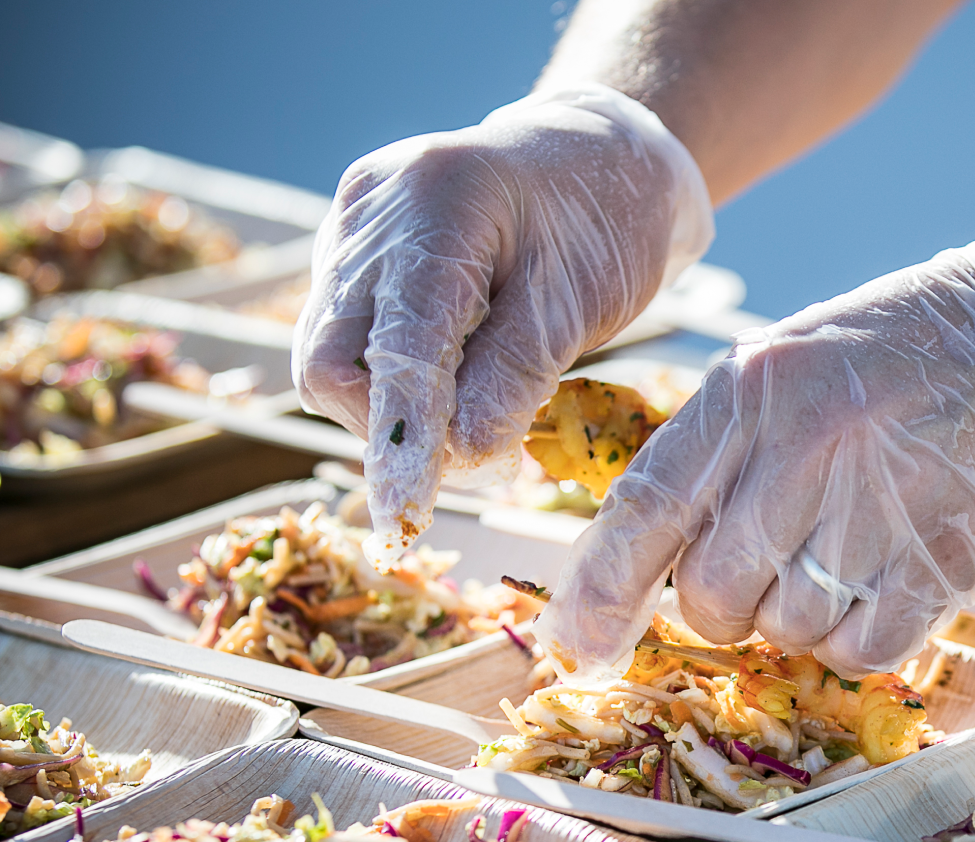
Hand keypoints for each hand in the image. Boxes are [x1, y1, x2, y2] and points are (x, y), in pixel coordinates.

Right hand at [293, 86, 711, 566]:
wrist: (599, 159)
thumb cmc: (605, 223)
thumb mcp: (578, 304)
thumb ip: (515, 377)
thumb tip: (460, 457)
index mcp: (434, 205)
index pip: (395, 346)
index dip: (401, 438)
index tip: (409, 510)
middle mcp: (369, 214)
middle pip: (330, 360)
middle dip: (388, 428)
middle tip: (470, 459)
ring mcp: (349, 230)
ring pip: (330, 358)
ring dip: (391, 410)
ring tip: (475, 410)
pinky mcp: (350, 252)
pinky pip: (347, 338)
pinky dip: (394, 380)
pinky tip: (454, 377)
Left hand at [535, 226, 974, 680]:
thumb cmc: (908, 350)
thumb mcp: (792, 360)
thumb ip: (721, 446)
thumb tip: (653, 552)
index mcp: (752, 390)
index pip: (646, 508)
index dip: (601, 588)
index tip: (582, 641)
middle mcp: (804, 449)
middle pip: (711, 590)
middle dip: (722, 607)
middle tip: (761, 578)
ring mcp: (877, 507)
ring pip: (786, 627)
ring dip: (799, 619)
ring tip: (843, 560)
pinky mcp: (942, 559)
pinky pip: (862, 649)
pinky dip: (858, 640)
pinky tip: (882, 590)